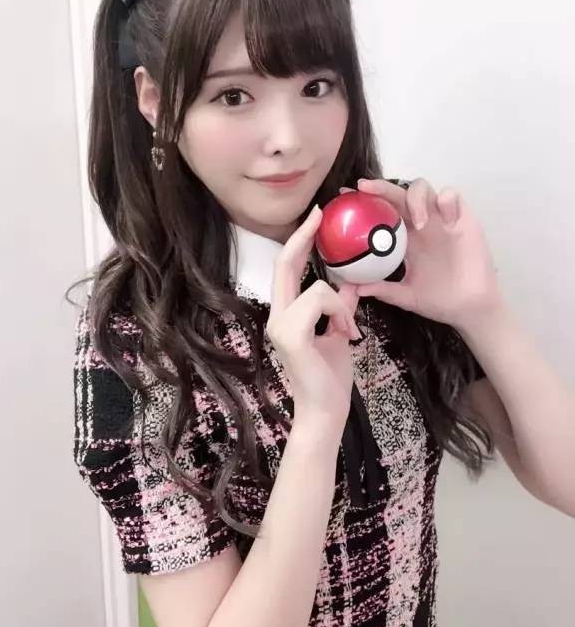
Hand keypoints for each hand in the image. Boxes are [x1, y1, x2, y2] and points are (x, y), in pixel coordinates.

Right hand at [266, 205, 360, 430]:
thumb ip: (339, 307)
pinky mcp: (292, 335)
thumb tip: (349, 283)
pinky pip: (321, 303)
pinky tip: (346, 335)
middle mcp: (277, 316)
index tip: (314, 218)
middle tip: (320, 213)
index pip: (287, 268)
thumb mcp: (338, 332)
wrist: (326, 412)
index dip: (298, 240)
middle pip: (284, 264)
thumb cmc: (330, 378)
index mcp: (286, 314)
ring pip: (317, 288)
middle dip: (303, 236)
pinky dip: (340, 315)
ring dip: (341, 305)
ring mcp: (281, 326)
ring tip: (348, 330)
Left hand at [338, 178, 502, 329]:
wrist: (470, 309)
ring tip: (418, 222)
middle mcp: (419, 224)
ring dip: (415, 198)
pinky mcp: (463, 220)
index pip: (381, 212)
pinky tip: (446, 218)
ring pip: (423, 188)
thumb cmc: (438, 300)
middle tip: (364, 187)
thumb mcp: (406, 296)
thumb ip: (384, 290)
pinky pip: (453, 197)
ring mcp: (441, 220)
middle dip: (381, 187)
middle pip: (398, 194)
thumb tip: (355, 289)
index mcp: (404, 239)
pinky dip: (447, 201)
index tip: (345, 196)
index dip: (365, 201)